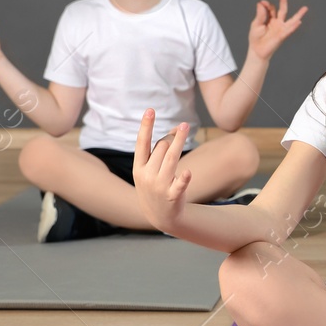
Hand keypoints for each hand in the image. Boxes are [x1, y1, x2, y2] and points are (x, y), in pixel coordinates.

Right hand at [133, 110, 191, 231]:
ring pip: (171, 158)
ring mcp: (159, 186)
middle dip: (172, 136)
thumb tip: (175, 130)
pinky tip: (187, 172)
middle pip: (161, 148)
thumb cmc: (156, 187)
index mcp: (138, 168)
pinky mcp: (173, 196)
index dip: (146, 126)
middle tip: (183, 128)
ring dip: (179, 141)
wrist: (160, 216)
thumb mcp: (151, 170)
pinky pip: (179, 184)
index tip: (150, 109)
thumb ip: (160, 151)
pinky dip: (183, 179)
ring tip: (186, 126)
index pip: (142, 143)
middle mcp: (147, 175)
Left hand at [248, 0, 306, 59]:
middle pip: (282, 10)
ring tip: (305, 8)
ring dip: (299, 14)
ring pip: (291, 19)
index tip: (262, 3)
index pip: (271, 8)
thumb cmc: (256, 38)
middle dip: (283, 2)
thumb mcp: (256, 24)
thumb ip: (260, 14)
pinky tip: (299, 22)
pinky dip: (294, 26)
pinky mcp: (282, 35)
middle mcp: (277, 22)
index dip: (266, 4)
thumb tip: (261, 3)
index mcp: (270, 19)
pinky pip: (289, 30)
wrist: (257, 50)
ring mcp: (281, 28)